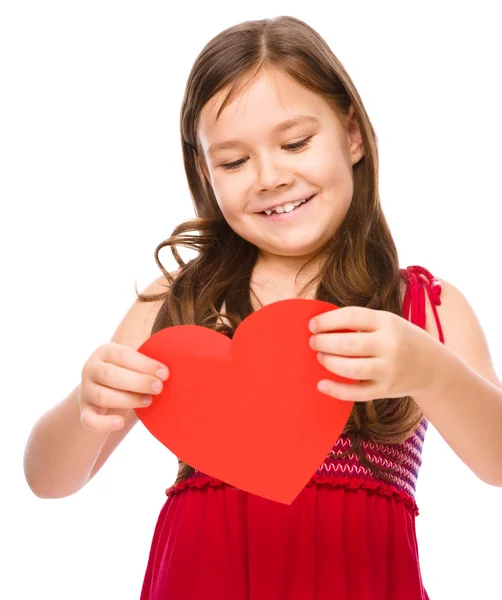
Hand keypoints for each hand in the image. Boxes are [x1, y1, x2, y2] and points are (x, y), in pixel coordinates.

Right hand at [80, 342, 169, 431]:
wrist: (104, 391)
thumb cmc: (129, 373)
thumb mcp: (136, 361)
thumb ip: (150, 358)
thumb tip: (181, 356)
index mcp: (105, 351)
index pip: (123, 355)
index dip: (145, 364)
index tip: (165, 373)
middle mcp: (91, 369)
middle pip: (110, 375)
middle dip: (138, 382)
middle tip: (160, 388)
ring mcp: (86, 391)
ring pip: (103, 396)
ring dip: (128, 399)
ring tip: (149, 401)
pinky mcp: (84, 412)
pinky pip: (89, 420)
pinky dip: (104, 423)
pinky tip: (120, 423)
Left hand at [309, 306, 436, 401]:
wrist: (433, 367)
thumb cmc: (400, 339)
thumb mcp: (387, 323)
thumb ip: (360, 323)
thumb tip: (321, 326)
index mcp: (388, 322)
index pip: (352, 316)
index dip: (327, 320)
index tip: (312, 325)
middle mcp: (390, 345)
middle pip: (348, 343)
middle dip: (324, 342)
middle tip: (313, 342)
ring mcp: (389, 370)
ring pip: (350, 368)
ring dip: (329, 362)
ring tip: (320, 357)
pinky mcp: (386, 390)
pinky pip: (356, 393)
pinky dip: (336, 390)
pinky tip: (321, 384)